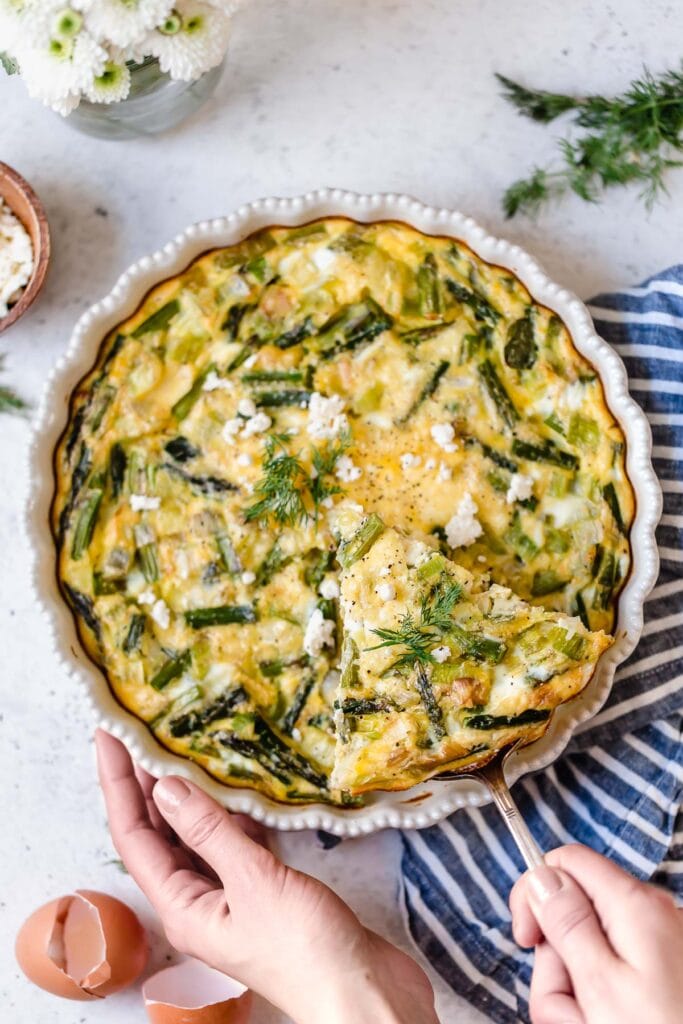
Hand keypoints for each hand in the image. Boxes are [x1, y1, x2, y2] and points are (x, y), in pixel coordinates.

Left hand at [95, 730, 437, 1023]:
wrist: (363, 993)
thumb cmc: (304, 949)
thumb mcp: (253, 882)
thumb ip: (210, 832)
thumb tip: (165, 786)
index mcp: (181, 907)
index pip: (133, 835)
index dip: (118, 782)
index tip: (109, 734)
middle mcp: (198, 901)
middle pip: (159, 832)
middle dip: (147, 782)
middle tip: (144, 727)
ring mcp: (231, 896)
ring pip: (198, 834)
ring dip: (191, 793)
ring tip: (185, 743)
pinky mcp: (265, 890)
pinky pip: (236, 841)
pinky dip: (233, 811)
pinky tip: (238, 782)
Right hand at [510, 844, 682, 1023]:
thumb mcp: (600, 985)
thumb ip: (566, 922)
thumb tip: (542, 875)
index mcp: (634, 905)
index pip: (566, 863)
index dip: (535, 892)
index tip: (525, 937)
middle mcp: (650, 916)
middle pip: (574, 918)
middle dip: (558, 967)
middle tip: (573, 1013)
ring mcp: (658, 948)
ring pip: (589, 956)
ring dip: (577, 998)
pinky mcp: (663, 976)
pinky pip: (615, 980)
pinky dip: (603, 1008)